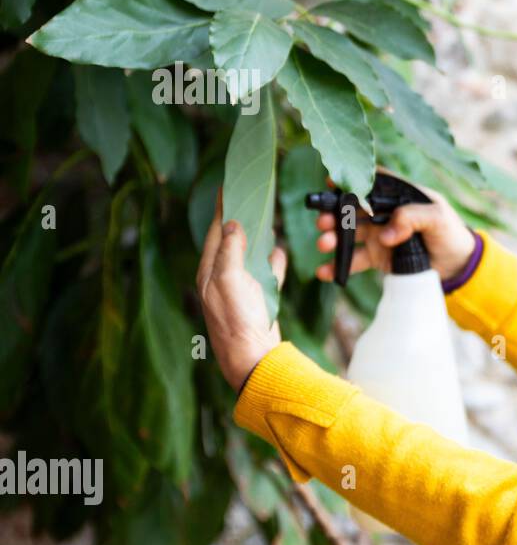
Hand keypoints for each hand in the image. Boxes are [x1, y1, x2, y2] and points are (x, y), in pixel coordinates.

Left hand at [197, 188, 285, 390]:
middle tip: (247, 196)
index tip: (228, 187)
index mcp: (209, 271)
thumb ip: (229, 251)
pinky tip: (278, 252)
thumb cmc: (237, 320)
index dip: (222, 209)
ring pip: (247, 255)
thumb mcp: (228, 280)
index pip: (215, 232)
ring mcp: (240, 289)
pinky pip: (265, 274)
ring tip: (263, 218)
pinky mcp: (257, 300)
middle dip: (237, 218)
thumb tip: (233, 225)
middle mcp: (222, 278)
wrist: (253, 357)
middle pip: (230, 241)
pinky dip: (271, 262)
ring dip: (255, 238)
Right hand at [314, 170, 476, 282]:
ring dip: (334, 238)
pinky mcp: (378, 257)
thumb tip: (385, 234)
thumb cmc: (451, 234)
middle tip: (323, 222)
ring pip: (349, 234)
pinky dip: (339, 265)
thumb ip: (413, 217)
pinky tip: (325, 271)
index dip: (350, 181)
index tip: (330, 183)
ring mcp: (379, 235)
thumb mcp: (438, 218)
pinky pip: (354, 260)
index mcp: (399, 195)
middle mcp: (384, 212)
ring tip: (324, 243)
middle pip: (353, 209)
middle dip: (334, 214)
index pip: (372, 182)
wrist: (458, 266)